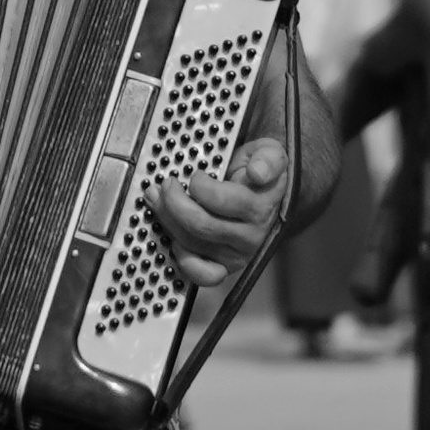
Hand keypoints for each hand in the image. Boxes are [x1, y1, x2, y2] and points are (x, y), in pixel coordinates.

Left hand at [152, 135, 290, 290]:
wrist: (264, 197)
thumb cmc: (257, 173)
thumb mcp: (269, 154)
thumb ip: (268, 159)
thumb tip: (257, 173)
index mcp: (261, 207)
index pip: (224, 201)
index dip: (201, 187)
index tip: (196, 174)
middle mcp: (251, 236)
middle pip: (201, 225)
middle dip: (174, 201)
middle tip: (167, 184)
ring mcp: (237, 255)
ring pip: (192, 243)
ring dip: (168, 220)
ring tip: (160, 199)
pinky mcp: (224, 267)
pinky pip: (201, 274)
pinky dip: (182, 257)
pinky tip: (174, 237)